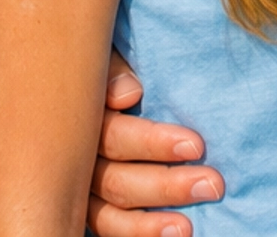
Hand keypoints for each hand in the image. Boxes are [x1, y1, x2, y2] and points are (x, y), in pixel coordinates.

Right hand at [87, 52, 223, 236]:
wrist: (63, 88)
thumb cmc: (95, 68)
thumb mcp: (99, 57)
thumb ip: (111, 69)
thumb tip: (129, 93)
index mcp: (80, 120)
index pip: (116, 138)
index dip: (155, 144)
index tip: (197, 146)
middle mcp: (75, 161)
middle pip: (117, 182)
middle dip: (167, 185)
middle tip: (213, 184)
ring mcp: (77, 190)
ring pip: (109, 217)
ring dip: (149, 224)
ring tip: (187, 229)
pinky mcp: (84, 208)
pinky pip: (107, 230)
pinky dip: (136, 235)